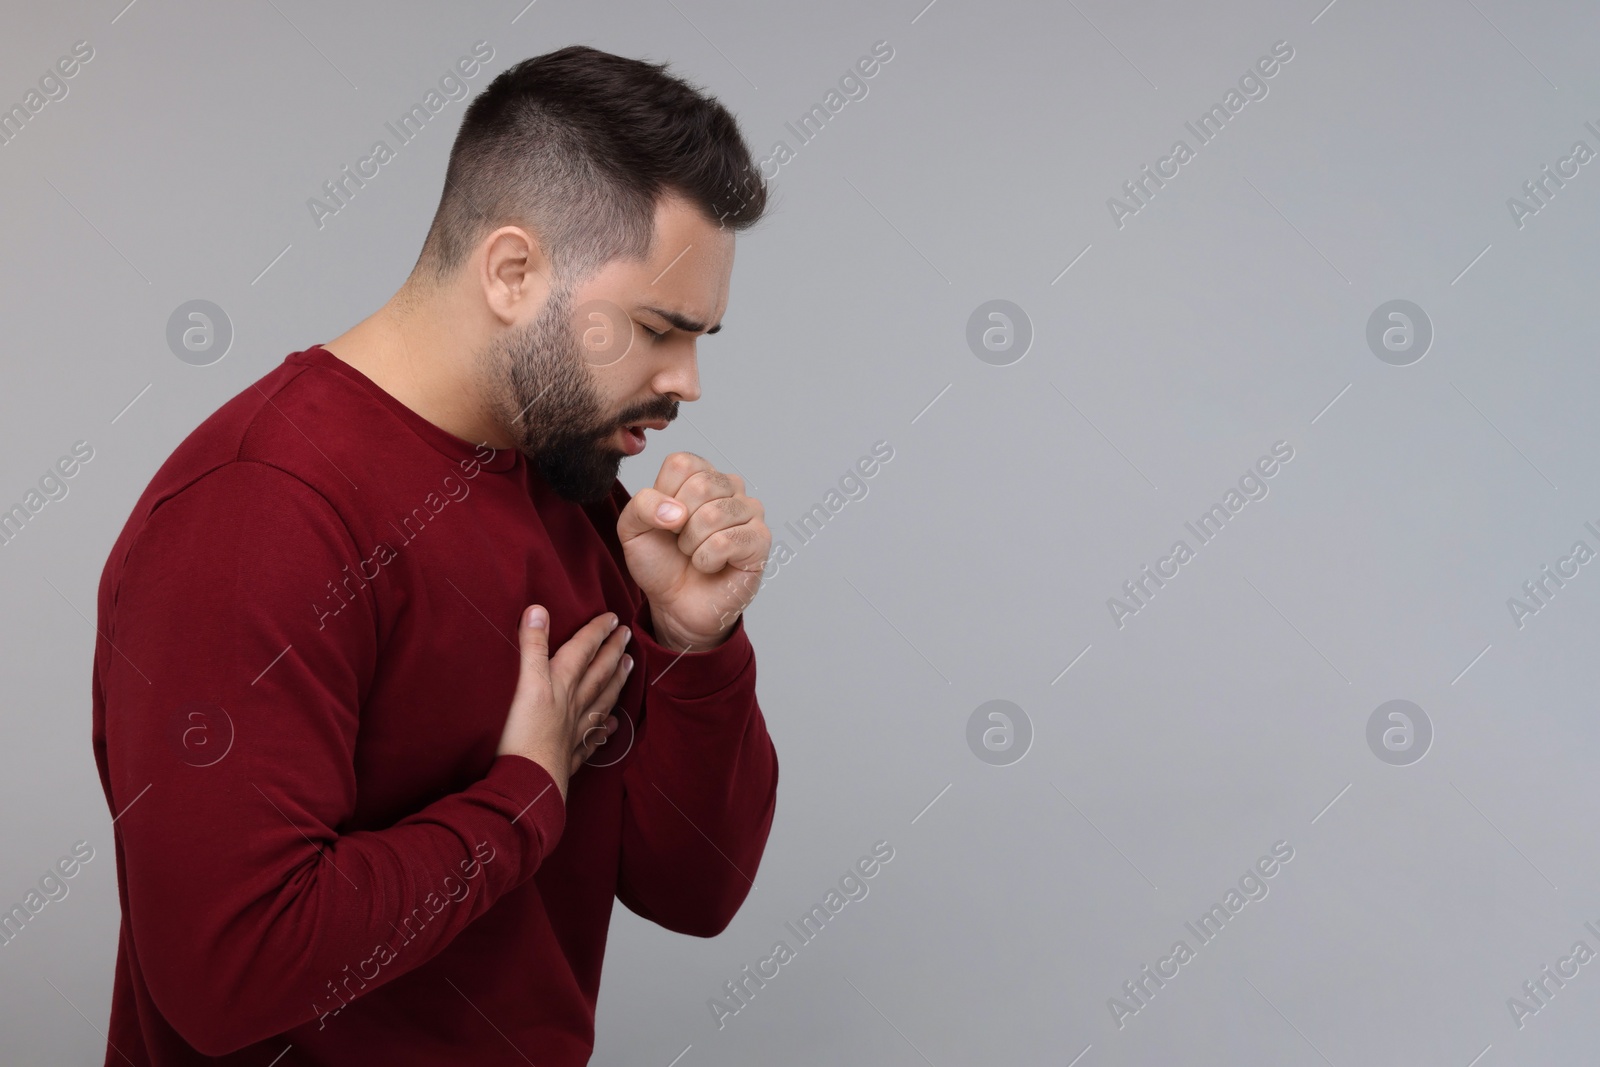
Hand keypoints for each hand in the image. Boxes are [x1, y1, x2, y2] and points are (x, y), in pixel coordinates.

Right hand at [496, 605, 633, 800]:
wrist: (529, 779)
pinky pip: (592, 738)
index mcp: (562, 683)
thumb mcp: (526, 681)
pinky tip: (611, 726)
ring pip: (602, 700)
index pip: (584, 650)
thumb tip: (538, 609)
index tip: (614, 617)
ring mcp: (575, 730)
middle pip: (599, 672)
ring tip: (629, 668)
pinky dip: (604, 729)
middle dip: (613, 652)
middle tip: (628, 636)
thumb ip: (532, 645)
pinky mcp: (569, 754)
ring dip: (616, 682)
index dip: (597, 631)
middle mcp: (574, 703)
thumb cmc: (523, 731)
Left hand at [617, 452, 770, 651]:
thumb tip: (677, 511)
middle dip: (679, 524)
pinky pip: (726, 541)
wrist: (676, 603)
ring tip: (695, 554)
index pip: (682, 464)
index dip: (664, 497)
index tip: (665, 521)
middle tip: (681, 541)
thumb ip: (642, 505)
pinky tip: (712, 565)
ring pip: (713, 515)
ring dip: (692, 545)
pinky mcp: (760, 539)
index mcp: (700, 475)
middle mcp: (729, 487)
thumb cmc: (660, 562)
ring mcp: (749, 511)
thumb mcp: (633, 529)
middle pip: (700, 486)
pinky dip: (707, 560)